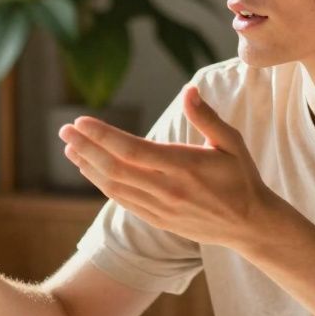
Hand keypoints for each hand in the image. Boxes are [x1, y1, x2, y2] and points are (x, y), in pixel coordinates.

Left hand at [58, 86, 284, 249]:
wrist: (249, 225)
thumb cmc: (241, 178)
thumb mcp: (231, 143)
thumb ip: (207, 117)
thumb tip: (188, 89)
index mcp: (185, 166)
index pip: (133, 150)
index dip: (102, 136)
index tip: (81, 121)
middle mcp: (168, 190)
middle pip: (115, 168)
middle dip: (85, 148)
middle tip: (65, 130)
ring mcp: (160, 208)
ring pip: (113, 186)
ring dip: (88, 165)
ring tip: (69, 146)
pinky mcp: (157, 219)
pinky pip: (121, 200)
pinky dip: (100, 182)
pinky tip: (90, 168)